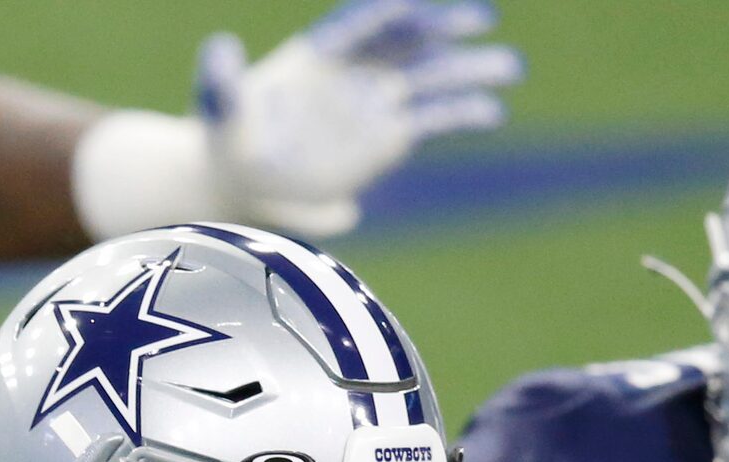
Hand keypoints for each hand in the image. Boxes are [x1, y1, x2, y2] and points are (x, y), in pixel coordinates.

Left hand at [194, 0, 522, 235]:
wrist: (248, 177)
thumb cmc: (231, 136)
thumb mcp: (219, 106)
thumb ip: (221, 78)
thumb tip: (220, 49)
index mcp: (320, 53)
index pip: (361, 25)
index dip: (386, 13)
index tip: (413, 2)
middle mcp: (355, 69)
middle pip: (407, 41)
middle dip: (443, 28)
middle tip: (482, 20)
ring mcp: (376, 101)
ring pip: (430, 78)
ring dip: (468, 70)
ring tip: (510, 66)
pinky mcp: (389, 135)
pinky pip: (432, 119)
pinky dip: (462, 113)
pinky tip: (493, 112)